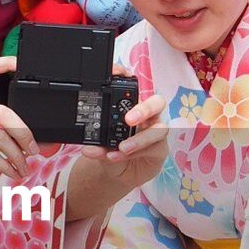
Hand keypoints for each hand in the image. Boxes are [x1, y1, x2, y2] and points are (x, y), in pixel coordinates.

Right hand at [0, 56, 37, 187]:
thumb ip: (2, 131)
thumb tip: (35, 140)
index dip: (4, 63)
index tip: (20, 64)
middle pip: (1, 112)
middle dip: (23, 133)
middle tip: (34, 148)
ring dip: (17, 155)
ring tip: (24, 167)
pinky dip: (6, 166)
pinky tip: (13, 172)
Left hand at [76, 67, 167, 196]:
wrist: (117, 174)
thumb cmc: (112, 150)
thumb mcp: (100, 145)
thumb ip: (96, 144)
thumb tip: (88, 148)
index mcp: (132, 107)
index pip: (133, 87)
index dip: (128, 77)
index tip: (118, 74)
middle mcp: (148, 117)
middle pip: (157, 103)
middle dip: (144, 108)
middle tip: (128, 119)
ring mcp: (156, 133)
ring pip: (159, 129)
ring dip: (139, 139)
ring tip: (122, 147)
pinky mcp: (160, 150)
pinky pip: (153, 149)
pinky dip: (135, 153)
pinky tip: (119, 157)